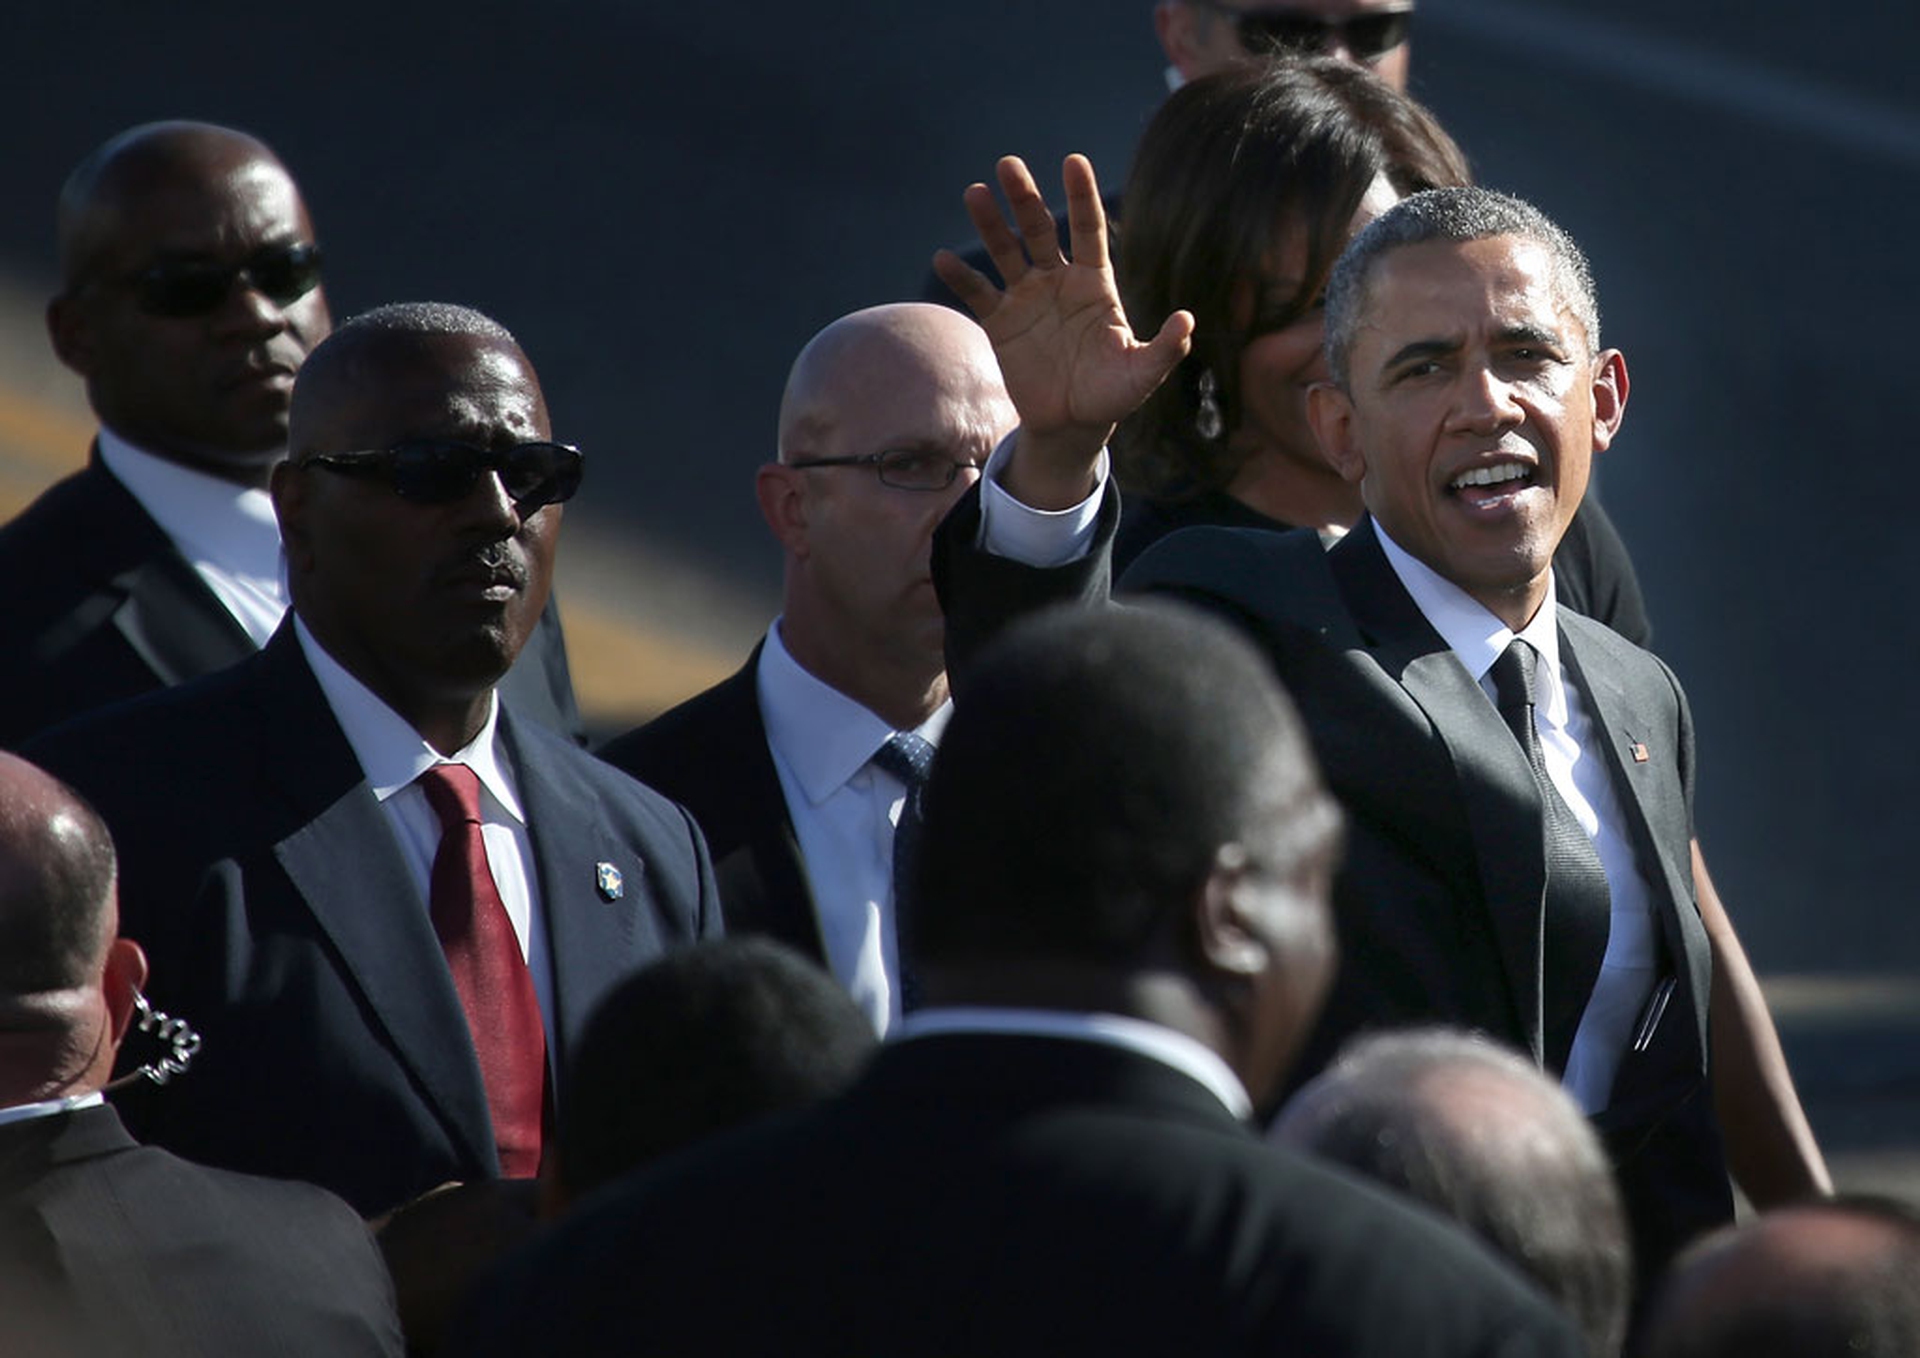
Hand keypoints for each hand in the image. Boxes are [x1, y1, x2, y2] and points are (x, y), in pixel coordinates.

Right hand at [934, 154, 1192, 508]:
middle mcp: (1058, 280)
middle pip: (1039, 229)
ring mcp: (1027, 298)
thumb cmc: (1113, 394)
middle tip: (1009, 165)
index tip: (1073, 162)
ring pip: (1006, 252)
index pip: (1087, 229)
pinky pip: (979, 293)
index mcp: (1094, 282)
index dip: (1081, 197)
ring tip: (975, 194)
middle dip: (1025, 198)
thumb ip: (1165, 347)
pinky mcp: (1001, 322)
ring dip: (990, 224)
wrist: (1072, 425)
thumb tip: (1188, 320)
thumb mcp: (1142, 373)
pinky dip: (961, 277)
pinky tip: (942, 259)